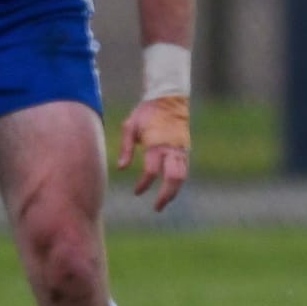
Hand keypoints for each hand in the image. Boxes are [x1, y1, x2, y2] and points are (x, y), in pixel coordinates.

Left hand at [116, 92, 189, 209]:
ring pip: (182, 176)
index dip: (143, 184)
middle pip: (173, 178)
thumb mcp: (130, 126)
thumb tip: (121, 168)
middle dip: (166, 195)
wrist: (168, 97)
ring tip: (164, 202)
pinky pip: (184, 168)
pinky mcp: (185, 147)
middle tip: (157, 207)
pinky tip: (170, 187)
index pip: (151, 172)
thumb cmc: (146, 112)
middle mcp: (171, 149)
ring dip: (174, 191)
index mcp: (156, 144)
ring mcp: (180, 148)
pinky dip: (178, 181)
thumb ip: (125, 148)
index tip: (136, 192)